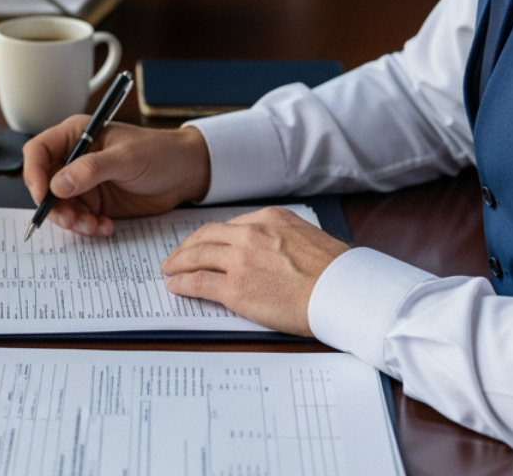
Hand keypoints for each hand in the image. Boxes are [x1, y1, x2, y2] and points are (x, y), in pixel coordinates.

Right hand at [22, 117, 210, 235]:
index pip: (39, 151)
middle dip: (54, 205)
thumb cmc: (159, 152)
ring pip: (60, 206)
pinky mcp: (96, 202)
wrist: (185, 172)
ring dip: (72, 220)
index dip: (33, 173)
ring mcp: (85, 182)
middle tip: (71, 219)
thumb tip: (57, 185)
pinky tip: (106, 226)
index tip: (41, 195)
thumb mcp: (125, 158)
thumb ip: (90, 170)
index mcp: (77, 135)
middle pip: (45, 184)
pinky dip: (88, 226)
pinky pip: (80, 218)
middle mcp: (76, 159)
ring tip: (94, 225)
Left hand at [160, 206, 350, 336]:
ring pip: (197, 256)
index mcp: (269, 218)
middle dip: (187, 247)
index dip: (211, 237)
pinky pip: (198, 282)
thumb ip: (281, 239)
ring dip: (178, 263)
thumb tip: (268, 253)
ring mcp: (241, 259)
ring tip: (169, 270)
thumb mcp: (306, 238)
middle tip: (176, 256)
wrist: (343, 292)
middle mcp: (251, 233)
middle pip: (206, 236)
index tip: (203, 244)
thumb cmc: (334, 273)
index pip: (229, 225)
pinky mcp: (236, 288)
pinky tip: (175, 286)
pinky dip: (182, 283)